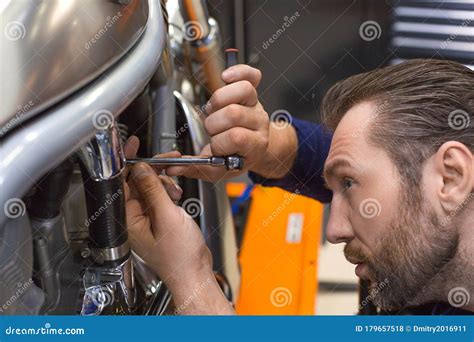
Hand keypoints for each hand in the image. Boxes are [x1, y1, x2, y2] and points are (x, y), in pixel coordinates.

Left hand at [123, 137, 233, 313]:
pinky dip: (168, 193)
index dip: (126, 161)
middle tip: (168, 161)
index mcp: (128, 220)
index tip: (132, 145)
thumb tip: (141, 168)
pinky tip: (177, 197)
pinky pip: (158, 198)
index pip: (121, 183)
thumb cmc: (180, 256)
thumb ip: (152, 189)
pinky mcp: (158, 220)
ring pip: (149, 188)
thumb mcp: (166, 216)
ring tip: (176, 191)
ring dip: (163, 183)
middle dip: (153, 171)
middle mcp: (133, 219)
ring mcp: (146, 220)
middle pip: (136, 182)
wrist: (195, 272)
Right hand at [166, 65, 270, 181]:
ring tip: (215, 111)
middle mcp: (258, 123)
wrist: (251, 149)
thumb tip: (172, 167)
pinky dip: (238, 72)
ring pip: (242, 90)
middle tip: (212, 130)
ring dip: (219, 100)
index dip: (219, 142)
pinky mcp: (252, 92)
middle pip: (234, 113)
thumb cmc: (233, 157)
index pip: (236, 137)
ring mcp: (256, 105)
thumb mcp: (217, 169)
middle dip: (214, 123)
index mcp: (254, 145)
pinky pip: (251, 75)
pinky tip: (226, 77)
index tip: (215, 149)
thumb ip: (194, 168)